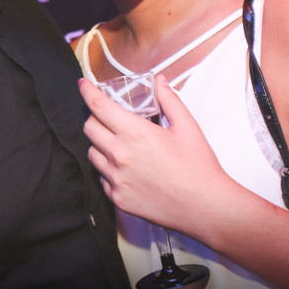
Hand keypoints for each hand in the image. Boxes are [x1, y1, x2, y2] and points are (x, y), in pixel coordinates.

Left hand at [81, 74, 229, 229]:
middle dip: (96, 117)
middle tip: (109, 117)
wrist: (205, 207)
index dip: (87, 91)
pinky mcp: (118, 198)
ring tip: (121, 144)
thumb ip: (169, 100)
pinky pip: (102, 178)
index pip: (98, 106)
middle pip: (89, 128)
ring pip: (92, 153)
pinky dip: (109, 169)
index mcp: (135, 133)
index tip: (84, 84)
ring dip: (100, 143)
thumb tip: (159, 81)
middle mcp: (119, 155)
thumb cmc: (198, 167)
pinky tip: (127, 169)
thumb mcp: (187, 126)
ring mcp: (116, 179)